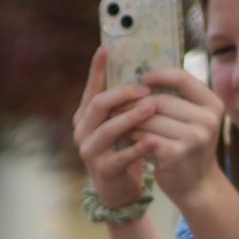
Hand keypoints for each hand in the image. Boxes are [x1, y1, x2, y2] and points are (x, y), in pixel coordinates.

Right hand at [72, 47, 161, 208]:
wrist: (119, 189)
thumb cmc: (124, 148)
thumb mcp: (122, 123)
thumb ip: (125, 102)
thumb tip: (145, 70)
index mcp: (87, 116)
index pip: (92, 88)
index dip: (96, 69)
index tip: (105, 49)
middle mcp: (83, 132)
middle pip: (97, 104)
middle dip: (123, 94)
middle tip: (146, 89)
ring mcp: (90, 152)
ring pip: (107, 129)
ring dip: (131, 117)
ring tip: (152, 108)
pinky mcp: (102, 171)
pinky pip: (120, 156)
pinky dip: (138, 148)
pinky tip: (155, 141)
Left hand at [128, 65, 226, 202]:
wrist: (196, 184)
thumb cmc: (189, 147)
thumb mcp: (194, 120)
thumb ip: (180, 100)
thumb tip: (144, 78)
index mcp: (213, 104)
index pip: (182, 78)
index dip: (159, 75)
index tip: (142, 79)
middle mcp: (207, 119)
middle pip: (160, 101)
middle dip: (134, 102)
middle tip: (116, 104)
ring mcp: (194, 137)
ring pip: (149, 119)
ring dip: (129, 120)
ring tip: (115, 119)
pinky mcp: (176, 154)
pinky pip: (145, 138)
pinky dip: (132, 136)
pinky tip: (125, 137)